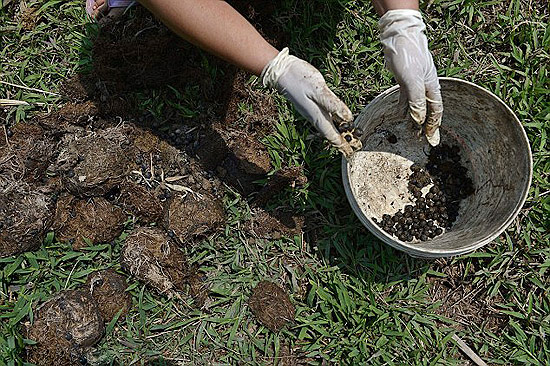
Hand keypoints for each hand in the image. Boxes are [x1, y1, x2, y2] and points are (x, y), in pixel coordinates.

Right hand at [261, 48, 361, 156]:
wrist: (283, 72)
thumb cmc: (300, 80)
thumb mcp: (318, 90)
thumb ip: (333, 104)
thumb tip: (348, 118)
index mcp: (318, 116)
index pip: (332, 136)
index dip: (342, 145)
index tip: (351, 153)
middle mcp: (316, 117)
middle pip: (331, 134)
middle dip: (343, 141)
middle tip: (355, 147)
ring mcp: (313, 112)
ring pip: (329, 126)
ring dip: (339, 133)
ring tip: (350, 137)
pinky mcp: (313, 105)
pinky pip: (327, 118)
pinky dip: (335, 123)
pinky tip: (340, 121)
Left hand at [379, 9, 442, 145]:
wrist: (399, 38)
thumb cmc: (409, 57)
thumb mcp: (413, 82)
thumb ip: (417, 101)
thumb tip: (418, 120)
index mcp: (432, 88)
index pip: (436, 111)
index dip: (434, 125)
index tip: (431, 139)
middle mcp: (425, 87)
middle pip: (427, 110)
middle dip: (425, 125)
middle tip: (421, 140)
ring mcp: (415, 84)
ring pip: (416, 106)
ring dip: (413, 119)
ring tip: (410, 132)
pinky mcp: (404, 80)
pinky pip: (406, 99)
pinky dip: (404, 108)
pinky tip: (400, 116)